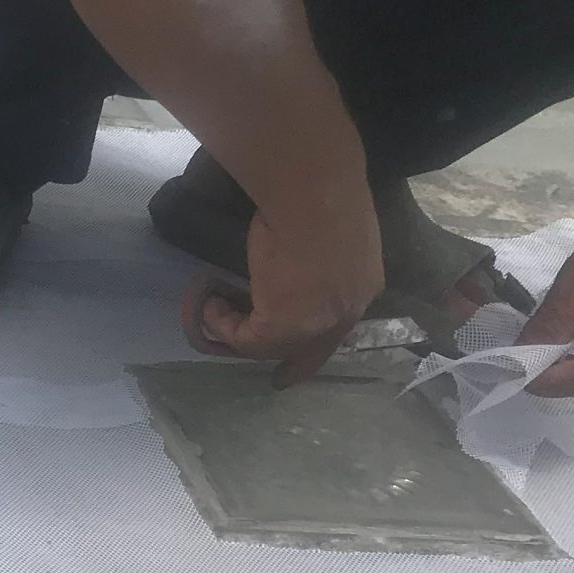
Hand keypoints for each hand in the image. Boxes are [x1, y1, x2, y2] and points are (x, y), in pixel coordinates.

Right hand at [183, 202, 386, 386]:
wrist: (312, 193)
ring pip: (273, 346)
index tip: (303, 359)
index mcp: (362, 287)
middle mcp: (344, 313)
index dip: (318, 344)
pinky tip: (211, 304)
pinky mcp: (281, 327)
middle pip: (312, 350)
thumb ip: (320, 260)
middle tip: (279, 379)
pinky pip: (244, 339)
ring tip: (218, 309)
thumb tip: (293, 266)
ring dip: (241, 332)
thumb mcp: (330, 233)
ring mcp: (315, 325)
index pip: (340, 327)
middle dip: (292, 365)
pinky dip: (221, 324)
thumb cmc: (321, 195)